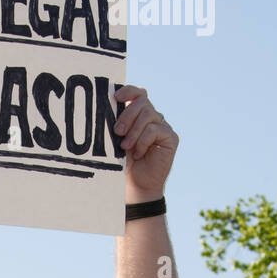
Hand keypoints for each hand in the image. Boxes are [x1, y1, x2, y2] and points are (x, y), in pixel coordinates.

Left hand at [114, 85, 177, 201]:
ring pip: (148, 115)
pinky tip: (138, 153)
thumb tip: (106, 107)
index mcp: (139, 116)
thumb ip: (117, 124)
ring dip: (134, 131)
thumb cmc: (123, 164)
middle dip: (127, 115)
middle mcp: (152, 118)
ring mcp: (163, 126)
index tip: (116, 97)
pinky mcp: (170, 137)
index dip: (129, 91)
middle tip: (117, 131)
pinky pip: (155, 130)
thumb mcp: (116, 141)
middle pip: (142, 102)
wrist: (135, 186)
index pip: (138, 94)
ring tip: (125, 147)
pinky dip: (143, 141)